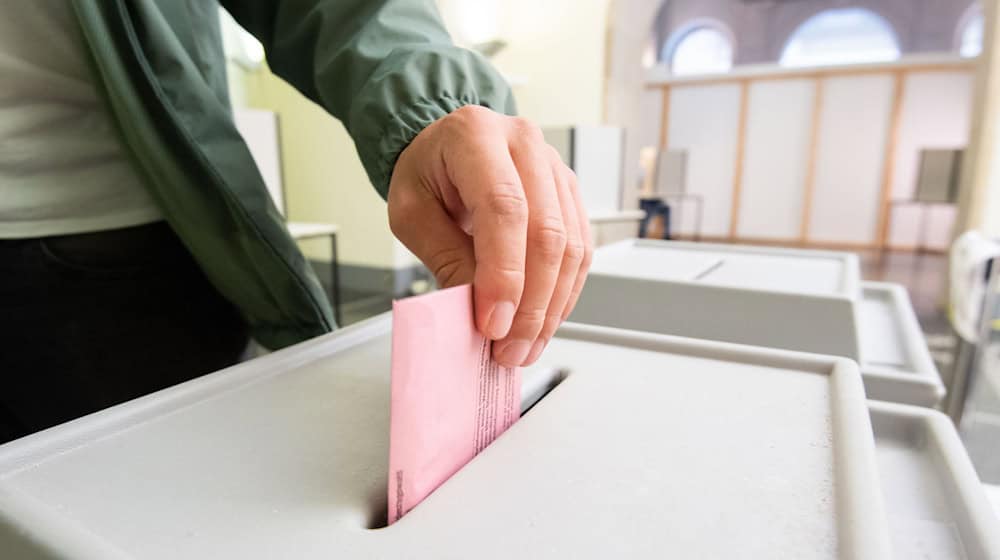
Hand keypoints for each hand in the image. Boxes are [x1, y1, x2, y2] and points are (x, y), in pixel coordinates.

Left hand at [388, 105, 592, 367]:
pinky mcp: (569, 194)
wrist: (444, 149)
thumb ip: (445, 257)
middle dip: (530, 303)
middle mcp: (525, 144)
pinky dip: (563, 295)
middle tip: (509, 348)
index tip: (493, 324)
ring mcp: (555, 168)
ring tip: (524, 347)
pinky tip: (543, 323)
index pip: (503, 208)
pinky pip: (580, 251)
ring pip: (570, 247)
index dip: (503, 274)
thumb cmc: (426, 174)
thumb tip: (477, 312)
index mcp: (476, 136)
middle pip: (545, 232)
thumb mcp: (413, 213)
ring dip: (550, 308)